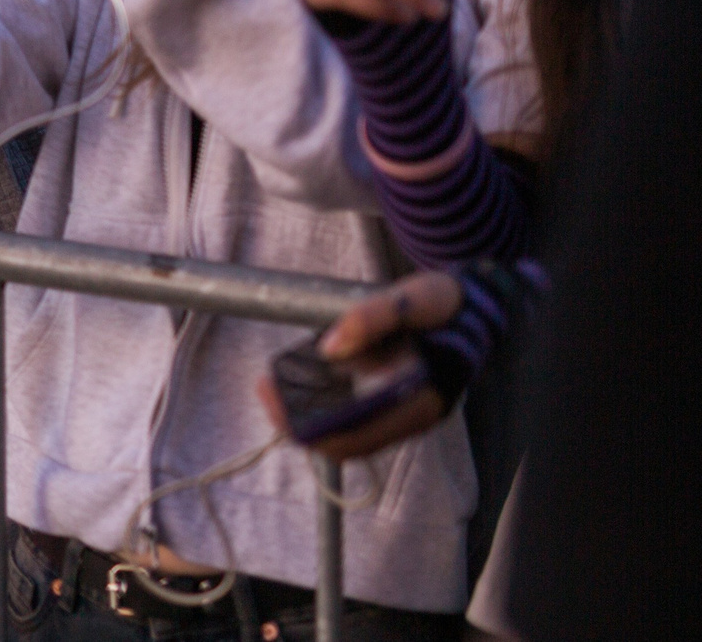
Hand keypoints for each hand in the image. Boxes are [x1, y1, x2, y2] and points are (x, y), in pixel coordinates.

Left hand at [255, 271, 460, 460]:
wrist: (476, 305)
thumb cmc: (447, 303)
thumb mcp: (413, 299)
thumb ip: (373, 318)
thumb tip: (330, 349)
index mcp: (423, 400)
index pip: (358, 436)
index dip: (311, 427)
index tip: (274, 397)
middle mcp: (415, 417)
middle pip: (348, 443)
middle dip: (301, 423)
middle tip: (266, 388)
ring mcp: (407, 414)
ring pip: (350, 434)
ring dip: (309, 416)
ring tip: (275, 383)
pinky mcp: (398, 403)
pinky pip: (356, 417)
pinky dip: (325, 405)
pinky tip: (302, 377)